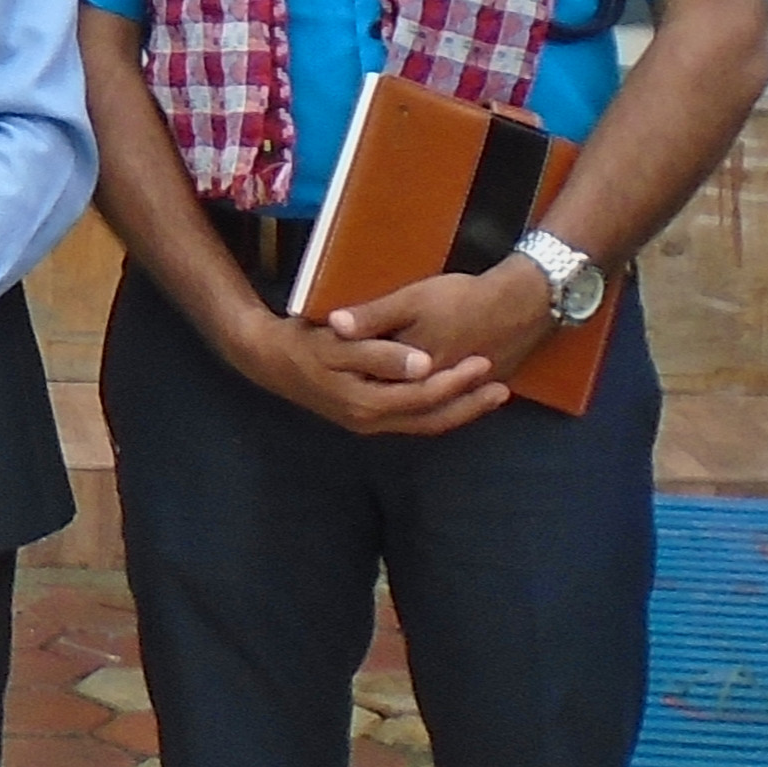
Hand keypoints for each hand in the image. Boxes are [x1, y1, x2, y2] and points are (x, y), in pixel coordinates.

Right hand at [230, 262, 536, 438]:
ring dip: (457, 410)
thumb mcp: (338, 343)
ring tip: (487, 395)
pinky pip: (411, 418)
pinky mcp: (366, 415)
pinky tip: (451, 397)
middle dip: (468, 405)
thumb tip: (423, 365)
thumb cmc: (301, 343)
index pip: (425, 395)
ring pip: (423, 424)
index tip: (484, 362)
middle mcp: (371, 420)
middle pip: (431, 419)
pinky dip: (436, 409)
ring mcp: (368, 422)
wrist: (265, 359)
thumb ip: (381, 354)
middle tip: (502, 389)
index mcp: (367, 402)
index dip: (457, 381)